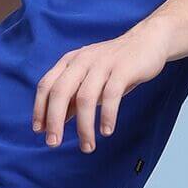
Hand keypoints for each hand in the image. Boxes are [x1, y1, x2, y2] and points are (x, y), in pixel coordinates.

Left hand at [32, 20, 171, 148]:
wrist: (148, 41)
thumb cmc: (115, 65)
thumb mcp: (89, 79)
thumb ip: (71, 98)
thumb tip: (53, 123)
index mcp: (70, 62)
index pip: (46, 85)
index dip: (40, 109)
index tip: (39, 131)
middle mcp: (82, 61)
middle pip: (60, 92)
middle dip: (54, 120)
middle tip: (53, 143)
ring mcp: (102, 64)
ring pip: (85, 98)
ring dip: (84, 126)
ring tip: (87, 146)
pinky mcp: (123, 69)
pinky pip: (111, 95)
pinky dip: (107, 115)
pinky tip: (106, 131)